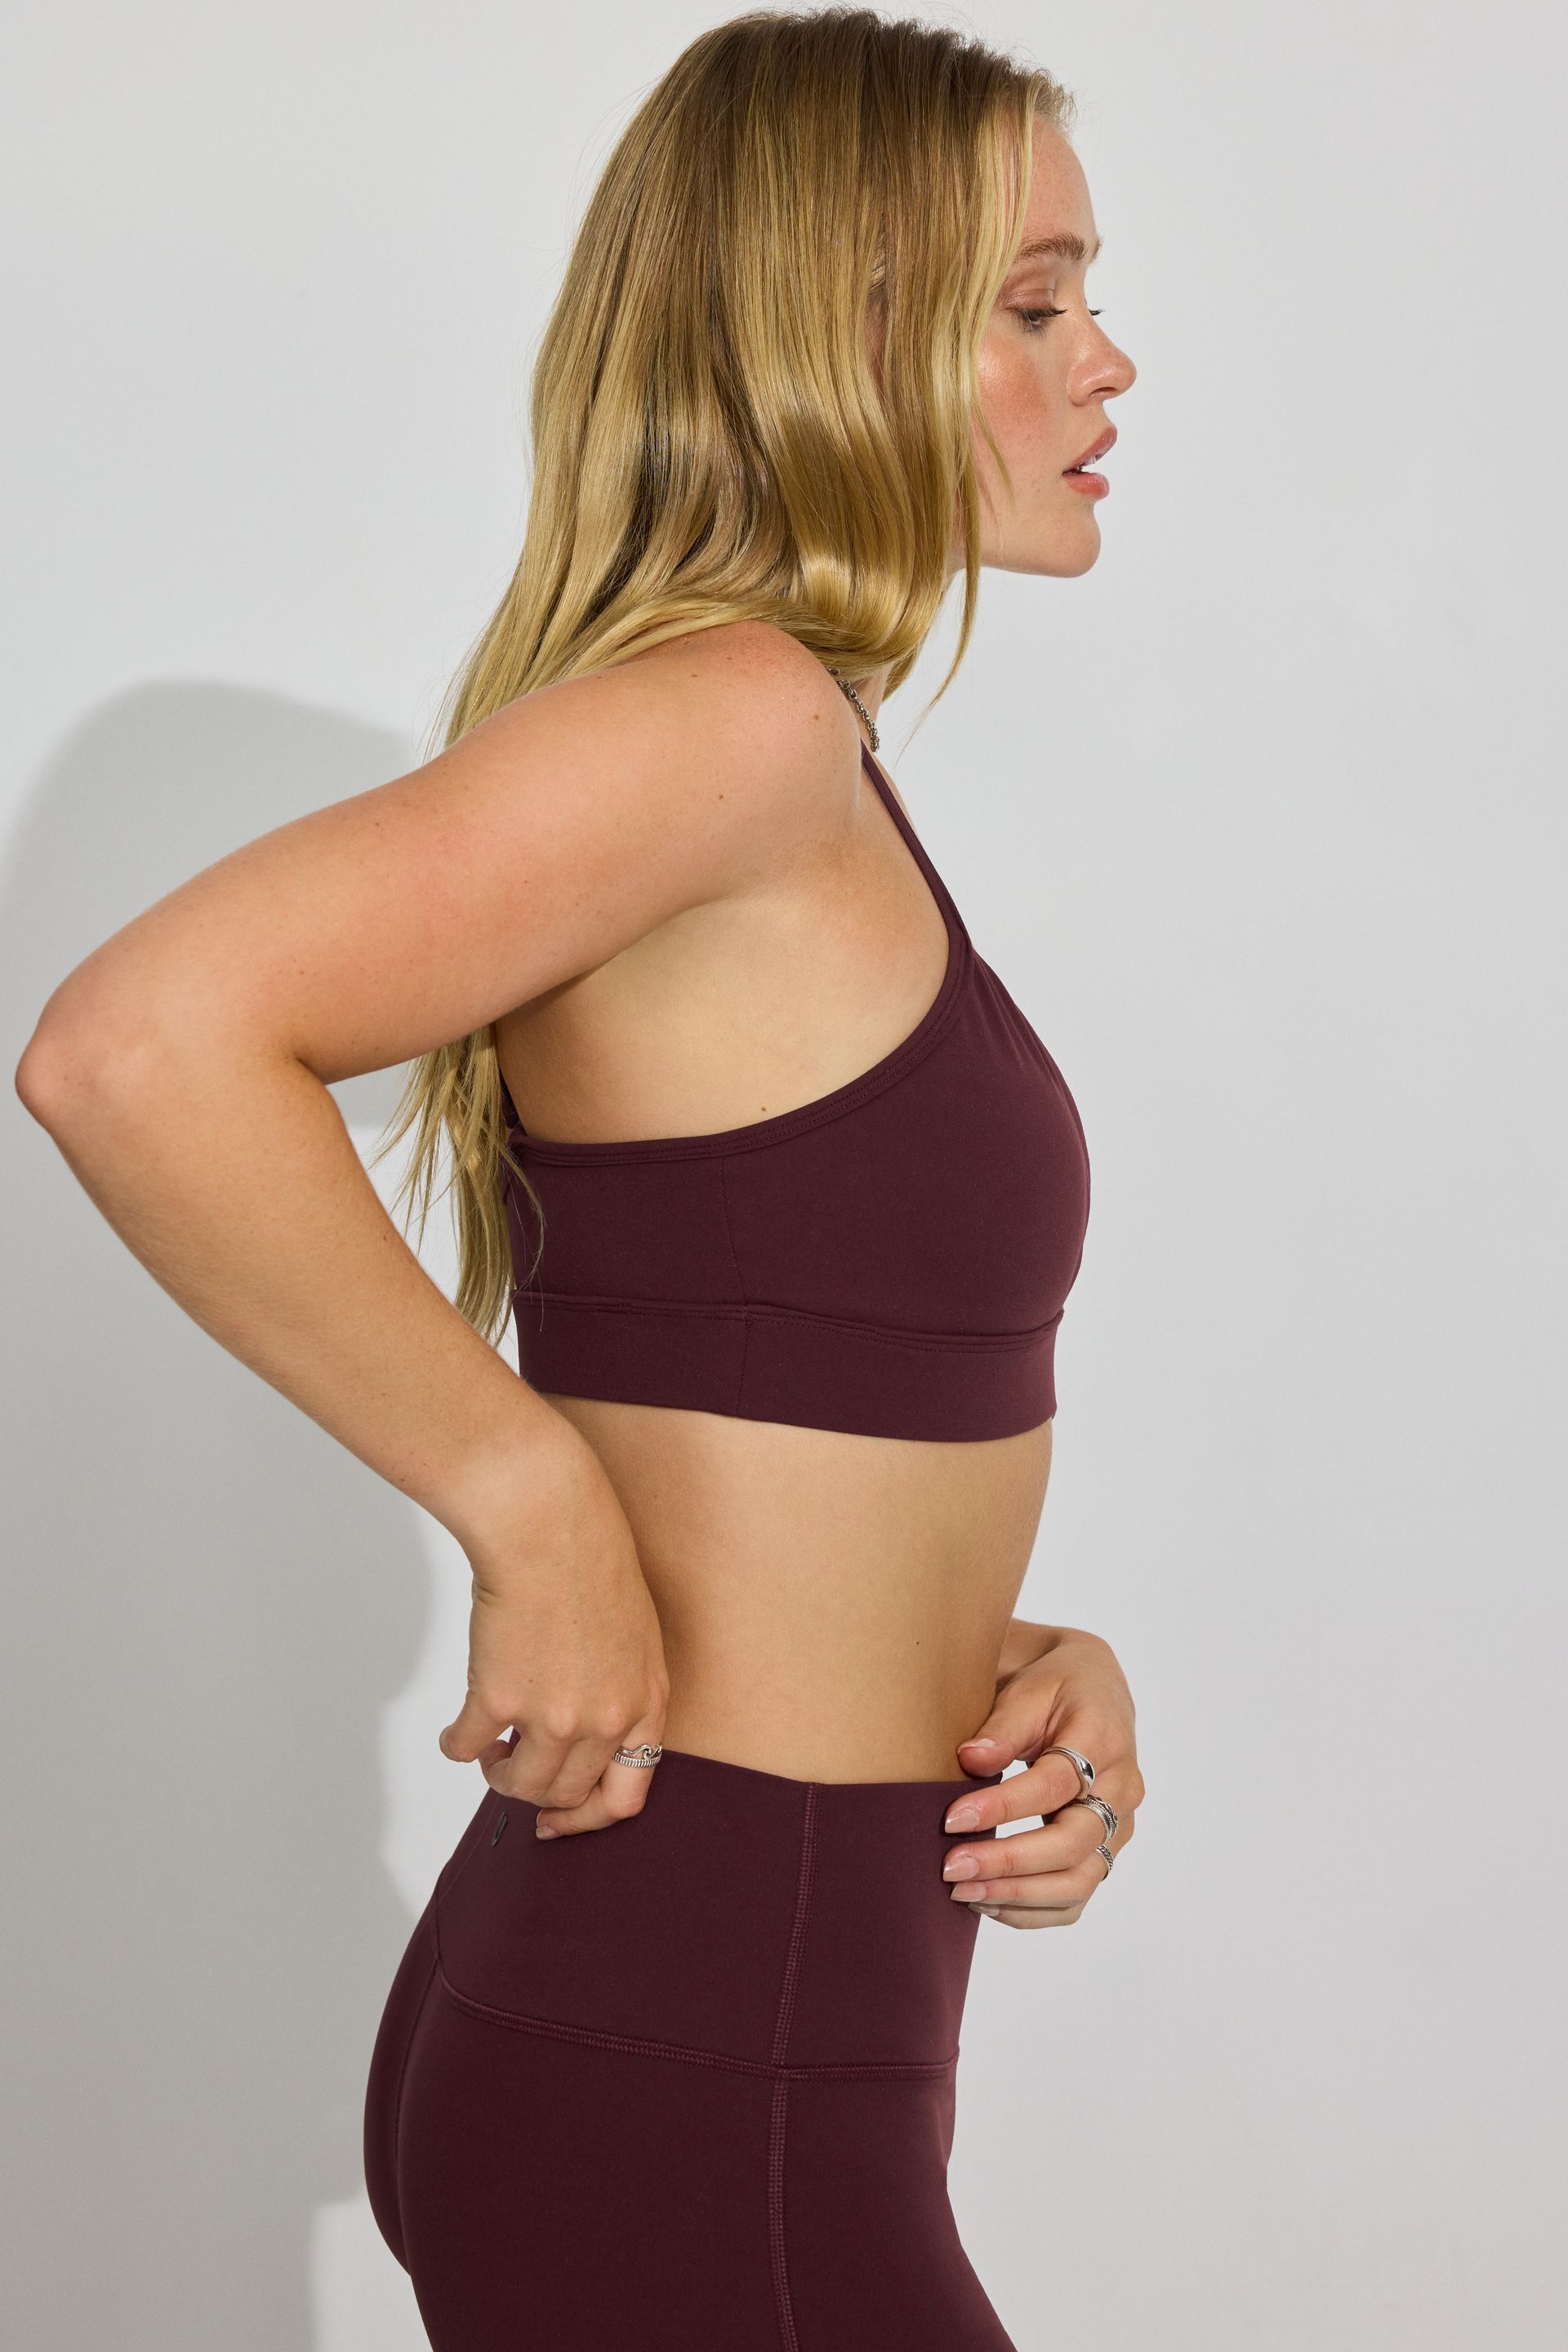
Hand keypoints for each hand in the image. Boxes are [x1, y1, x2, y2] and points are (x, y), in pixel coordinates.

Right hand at [437, 1423, 669, 1836]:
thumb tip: (584, 1735)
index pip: (627, 1797)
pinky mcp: (500, 1700)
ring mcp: (554, 1715)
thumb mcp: (633, 1634)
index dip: (587, 1818)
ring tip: (489, 1749)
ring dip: (498, 1774)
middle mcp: (606, 1719)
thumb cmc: (588, 1559)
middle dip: (536, 1791)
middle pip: (567, 1794)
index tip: (557, 1819)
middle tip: (513, 1769)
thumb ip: (617, 1689)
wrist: (547, 1522)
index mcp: (646, 1702)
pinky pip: (469, 1748)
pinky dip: (458, 1746)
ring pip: (521, 1784)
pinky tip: (456, 1733)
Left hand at [941, 1622, 1143, 1928]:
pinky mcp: (1106, 1850)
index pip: (1055, 1784)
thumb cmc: (1053, 1687)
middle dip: (1008, 1862)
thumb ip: (1002, 1726)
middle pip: (1073, 1842)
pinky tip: (987, 1902)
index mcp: (1104, 1738)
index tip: (951, 1819)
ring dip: (1018, 1894)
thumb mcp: (1028, 1689)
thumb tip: (970, 1760)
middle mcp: (1122, 1788)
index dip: (1003, 1807)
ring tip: (962, 1892)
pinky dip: (1033, 1910)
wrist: (1092, 1691)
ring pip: (1079, 1880)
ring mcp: (1119, 1825)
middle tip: (950, 1868)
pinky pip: (1077, 1897)